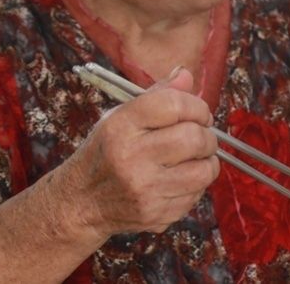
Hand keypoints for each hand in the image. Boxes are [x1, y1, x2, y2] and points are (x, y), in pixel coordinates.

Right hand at [67, 69, 220, 235]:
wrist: (82, 202)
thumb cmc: (106, 153)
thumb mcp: (121, 117)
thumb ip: (157, 95)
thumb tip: (186, 75)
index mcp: (121, 126)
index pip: (174, 105)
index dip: (197, 106)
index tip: (200, 113)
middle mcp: (131, 158)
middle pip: (193, 137)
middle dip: (207, 134)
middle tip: (201, 135)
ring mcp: (145, 189)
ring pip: (203, 170)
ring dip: (208, 160)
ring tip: (197, 157)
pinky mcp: (156, 214)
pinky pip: (196, 195)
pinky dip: (196, 185)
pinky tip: (181, 178)